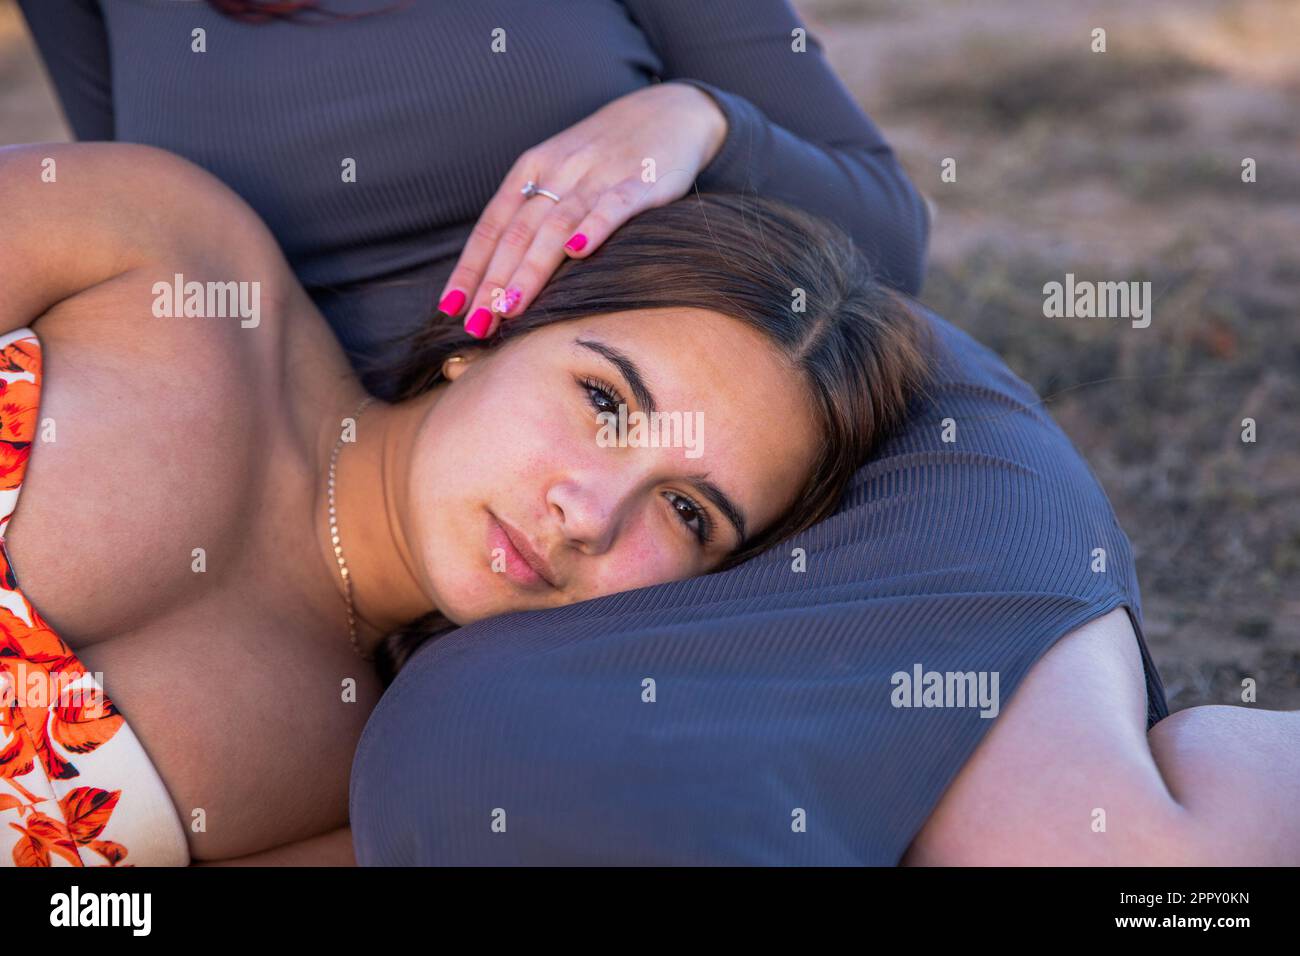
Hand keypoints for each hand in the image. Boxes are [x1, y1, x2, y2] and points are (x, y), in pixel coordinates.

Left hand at [435, 81, 727, 338]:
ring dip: (530, 269)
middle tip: (476, 323)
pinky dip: (595, 227)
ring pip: (555, 226)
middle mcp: (558, 172)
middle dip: (493, 281)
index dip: (470, 268)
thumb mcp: (559, 173)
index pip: (492, 226)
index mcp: (532, 171)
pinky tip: (578, 251)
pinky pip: (613, 207)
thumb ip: (533, 214)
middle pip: (517, 232)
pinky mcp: (640, 182)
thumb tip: (498, 274)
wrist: (668, 111)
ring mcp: (598, 176)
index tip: (450, 308)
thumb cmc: (606, 154)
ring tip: (510, 307)